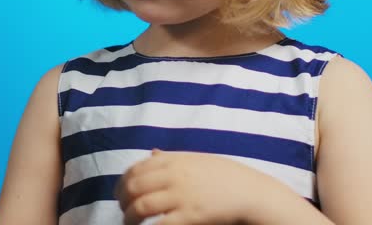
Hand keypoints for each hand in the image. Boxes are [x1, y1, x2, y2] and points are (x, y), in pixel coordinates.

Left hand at [114, 149, 264, 224]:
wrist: (250, 193)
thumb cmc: (224, 176)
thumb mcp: (196, 159)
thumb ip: (171, 158)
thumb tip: (152, 153)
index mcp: (173, 160)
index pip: (135, 168)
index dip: (122, 183)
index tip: (120, 194)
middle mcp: (173, 175)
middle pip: (133, 187)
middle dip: (122, 201)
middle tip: (123, 211)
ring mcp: (180, 195)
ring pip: (140, 207)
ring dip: (129, 218)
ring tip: (129, 224)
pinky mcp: (190, 216)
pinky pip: (159, 224)